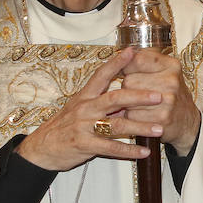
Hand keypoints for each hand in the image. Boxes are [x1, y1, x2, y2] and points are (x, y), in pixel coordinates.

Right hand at [17, 47, 168, 171]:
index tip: (132, 51)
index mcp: (85, 96)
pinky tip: (144, 151)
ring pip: (118, 125)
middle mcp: (85, 108)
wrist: (41, 148)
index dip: (116, 62)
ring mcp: (84, 126)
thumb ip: (101, 102)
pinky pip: (111, 148)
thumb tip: (126, 96)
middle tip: (159, 96)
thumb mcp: (79, 108)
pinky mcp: (84, 145)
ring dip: (141, 127)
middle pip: (115, 98)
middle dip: (139, 97)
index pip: (101, 75)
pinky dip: (129, 150)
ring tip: (160, 128)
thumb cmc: (64, 127)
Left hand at [119, 47, 200, 154]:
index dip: (126, 66)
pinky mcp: (162, 118)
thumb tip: (123, 53)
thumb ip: (145, 58)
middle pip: (129, 81)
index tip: (127, 72)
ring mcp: (168, 100)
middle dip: (127, 88)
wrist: (187, 120)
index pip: (137, 59)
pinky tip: (143, 115)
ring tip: (140, 104)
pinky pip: (132, 116)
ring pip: (128, 99)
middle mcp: (171, 81)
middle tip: (137, 91)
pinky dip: (132, 117)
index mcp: (171, 65)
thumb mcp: (165, 70)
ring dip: (128, 103)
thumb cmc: (170, 93)